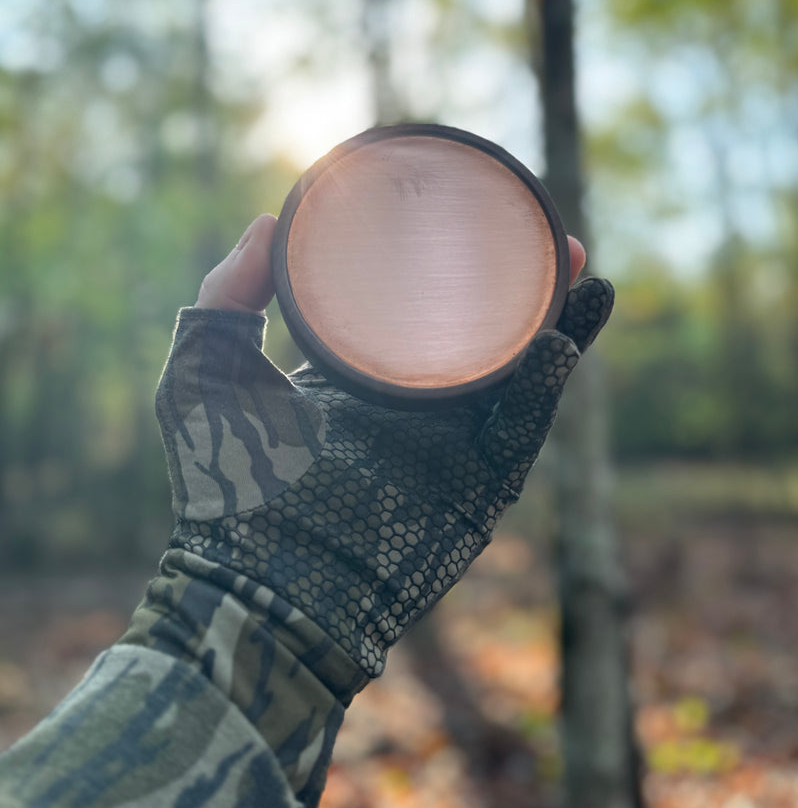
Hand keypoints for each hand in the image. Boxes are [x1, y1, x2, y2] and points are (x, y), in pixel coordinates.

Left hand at [158, 214, 611, 694]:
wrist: (254, 593)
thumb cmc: (223, 490)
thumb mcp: (206, 373)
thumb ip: (225, 297)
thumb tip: (267, 221)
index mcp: (363, 381)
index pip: (420, 313)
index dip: (452, 268)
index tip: (471, 214)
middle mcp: (414, 409)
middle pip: (487, 335)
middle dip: (527, 289)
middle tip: (552, 237)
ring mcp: (448, 450)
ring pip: (518, 376)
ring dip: (557, 326)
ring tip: (580, 273)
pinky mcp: (473, 492)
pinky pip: (518, 433)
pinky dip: (543, 387)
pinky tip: (561, 338)